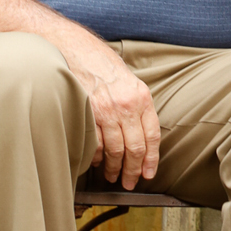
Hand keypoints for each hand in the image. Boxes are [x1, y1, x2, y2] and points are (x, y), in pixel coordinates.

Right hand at [68, 39, 160, 190]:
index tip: (148, 173)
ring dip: (113, 168)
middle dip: (133, 170)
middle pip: (134, 147)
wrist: (77, 49)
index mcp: (142, 98)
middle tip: (130, 182)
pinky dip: (95, 157)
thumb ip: (138, 108)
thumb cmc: (104, 66)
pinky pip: (94, 144)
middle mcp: (126, 105)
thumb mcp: (131, 82)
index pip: (152, 136)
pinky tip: (96, 162)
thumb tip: (143, 139)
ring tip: (112, 176)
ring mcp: (105, 110)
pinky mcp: (86, 113)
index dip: (151, 159)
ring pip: (114, 150)